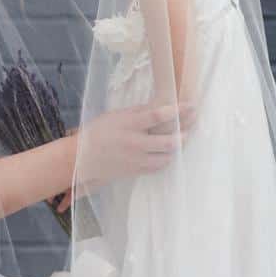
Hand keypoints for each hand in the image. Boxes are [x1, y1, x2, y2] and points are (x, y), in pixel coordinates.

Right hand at [74, 102, 194, 190]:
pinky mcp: (137, 171)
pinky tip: (169, 151)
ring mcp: (136, 159)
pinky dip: (167, 158)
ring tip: (182, 138)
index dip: (177, 111)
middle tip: (193, 124)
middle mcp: (134, 143)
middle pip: (168, 141)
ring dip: (177, 147)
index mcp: (128, 125)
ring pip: (167, 156)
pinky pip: (159, 166)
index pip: (157, 116)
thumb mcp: (116, 116)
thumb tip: (162, 106)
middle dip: (184, 132)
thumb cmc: (99, 132)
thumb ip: (139, 112)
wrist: (82, 158)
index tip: (191, 105)